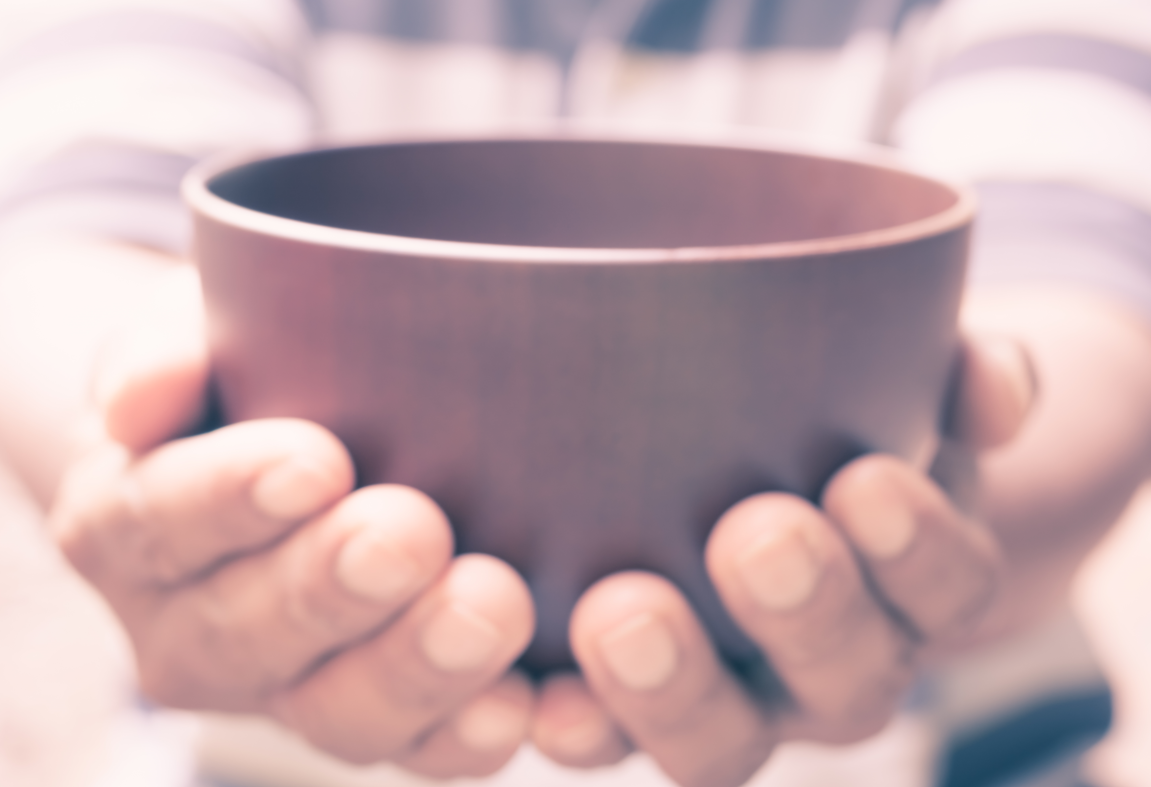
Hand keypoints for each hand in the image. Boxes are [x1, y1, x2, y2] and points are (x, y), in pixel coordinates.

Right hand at [49, 270, 536, 778]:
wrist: (300, 442)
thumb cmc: (249, 374)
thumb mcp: (196, 331)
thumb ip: (160, 353)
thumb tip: (134, 400)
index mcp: (131, 527)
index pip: (157, 521)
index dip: (227, 499)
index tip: (314, 461)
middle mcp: (195, 629)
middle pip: (244, 635)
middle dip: (327, 588)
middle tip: (409, 532)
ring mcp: (290, 687)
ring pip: (337, 711)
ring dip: (414, 667)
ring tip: (491, 605)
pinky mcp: (382, 715)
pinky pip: (423, 748)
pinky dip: (474, 729)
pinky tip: (531, 700)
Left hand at [527, 332, 1034, 786]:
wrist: (761, 485)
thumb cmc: (831, 429)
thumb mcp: (901, 389)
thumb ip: (960, 375)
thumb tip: (996, 381)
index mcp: (911, 590)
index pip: (950, 588)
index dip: (919, 550)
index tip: (865, 478)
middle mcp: (831, 668)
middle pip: (845, 683)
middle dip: (806, 614)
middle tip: (756, 535)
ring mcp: (734, 702)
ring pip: (725, 741)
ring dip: (677, 690)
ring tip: (619, 617)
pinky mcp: (629, 709)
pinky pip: (610, 742)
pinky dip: (579, 725)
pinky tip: (539, 695)